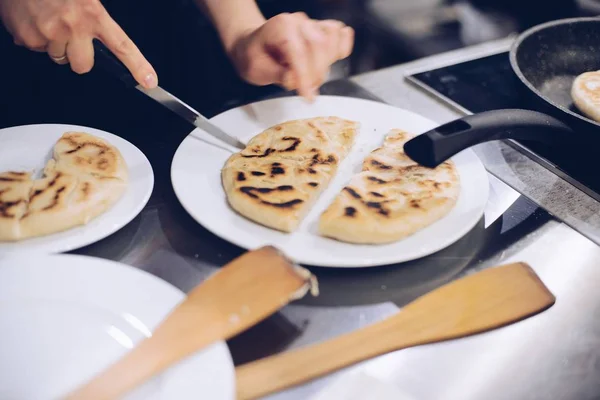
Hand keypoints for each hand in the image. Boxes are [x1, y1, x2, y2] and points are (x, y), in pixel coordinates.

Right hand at [0, 0, 156, 87]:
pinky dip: (34, 37)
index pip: (122, 46)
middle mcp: (73, 26)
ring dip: (55, 44)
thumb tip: (101, 36)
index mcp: (93, 14)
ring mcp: (49, 33)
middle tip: (71, 35)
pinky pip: (35, 49)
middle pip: (83, 65)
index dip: (138, 66)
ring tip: (49, 19)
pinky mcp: (27, 37)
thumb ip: (94, 18)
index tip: (149, 81)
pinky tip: (34, 19)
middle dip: (79, 56)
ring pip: (58, 57)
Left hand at [228, 12, 353, 99]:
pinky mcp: (323, 30)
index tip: (307, 96)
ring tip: (311, 77)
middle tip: (306, 90)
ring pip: (332, 42)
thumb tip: (293, 79)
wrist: (254, 45)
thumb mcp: (256, 70)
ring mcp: (313, 24)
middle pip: (319, 46)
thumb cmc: (255, 56)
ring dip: (326, 65)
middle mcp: (299, 22)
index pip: (299, 52)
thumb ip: (276, 74)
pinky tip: (332, 60)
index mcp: (280, 27)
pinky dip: (341, 49)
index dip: (305, 76)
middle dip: (315, 73)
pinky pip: (341, 36)